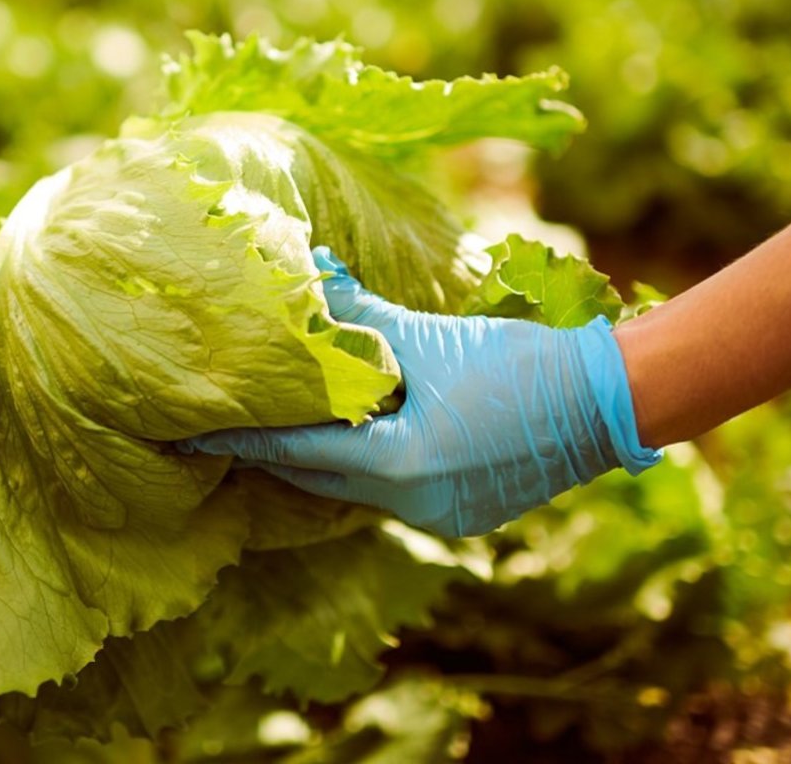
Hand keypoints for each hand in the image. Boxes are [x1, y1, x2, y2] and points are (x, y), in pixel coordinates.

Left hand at [182, 247, 659, 537]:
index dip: (237, 440)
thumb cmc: (517, 362)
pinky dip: (362, 469)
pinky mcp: (460, 516)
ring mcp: (439, 518)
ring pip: (352, 493)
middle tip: (216, 432)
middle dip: (268, 456)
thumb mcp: (431, 336)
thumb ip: (361, 312)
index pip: (294, 453)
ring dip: (317, 463)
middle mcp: (413, 506)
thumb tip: (310, 271)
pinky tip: (350, 442)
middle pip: (316, 481)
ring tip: (274, 432)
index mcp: (401, 465)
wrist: (607, 401)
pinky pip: (389, 497)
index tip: (183, 434)